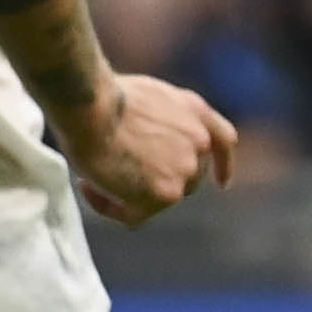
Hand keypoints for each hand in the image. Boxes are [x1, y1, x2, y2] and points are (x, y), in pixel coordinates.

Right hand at [66, 75, 238, 225]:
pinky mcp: (166, 194)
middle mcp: (199, 141)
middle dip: (154, 180)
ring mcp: (186, 169)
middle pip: (186, 177)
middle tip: (113, 173)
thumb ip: (162, 119)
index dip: (222, 165)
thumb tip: (147, 140)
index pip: (223, 141)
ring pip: (157, 199)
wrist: (93, 106)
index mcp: (196, 111)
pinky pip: (133, 215)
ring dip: (125, 194)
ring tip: (91, 175)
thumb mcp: (147, 96)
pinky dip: (109, 206)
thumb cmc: (102, 96)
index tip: (223, 184)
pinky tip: (88, 186)